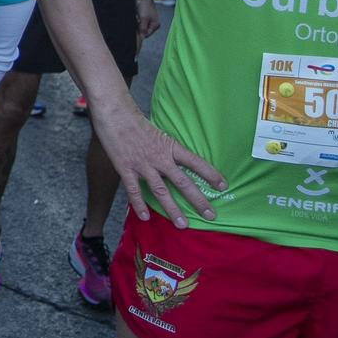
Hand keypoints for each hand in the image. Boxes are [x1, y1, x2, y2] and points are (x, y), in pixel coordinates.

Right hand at [87, 94, 224, 227]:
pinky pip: (134, 191)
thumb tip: (174, 158)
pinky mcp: (125, 169)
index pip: (196, 162)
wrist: (113, 112)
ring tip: (182, 225)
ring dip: (173, 210)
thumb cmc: (134, 119)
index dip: (210, 174)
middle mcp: (159, 158)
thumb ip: (165, 147)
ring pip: (161, 191)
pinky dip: (139, 205)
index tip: (223, 186)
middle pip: (183, 182)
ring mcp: (143, 165)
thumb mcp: (157, 131)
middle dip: (198, 200)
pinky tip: (145, 218)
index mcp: (169, 146)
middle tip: (211, 215)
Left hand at [137, 0, 160, 41]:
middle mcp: (153, 23)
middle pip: (143, 30)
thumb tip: (142, 37)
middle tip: (138, 20)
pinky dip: (137, 19)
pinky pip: (139, 21)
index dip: (141, 32)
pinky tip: (137, 15)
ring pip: (140, 26)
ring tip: (138, 16)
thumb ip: (143, 28)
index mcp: (155, 25)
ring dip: (138, 22)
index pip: (147, 34)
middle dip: (139, 26)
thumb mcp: (144, 18)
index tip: (137, 29)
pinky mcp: (144, 16)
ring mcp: (149, 20)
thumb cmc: (146, 5)